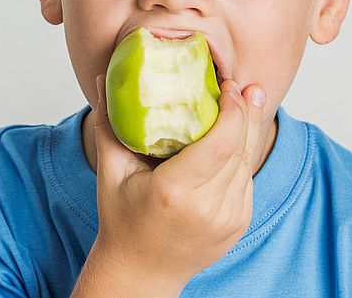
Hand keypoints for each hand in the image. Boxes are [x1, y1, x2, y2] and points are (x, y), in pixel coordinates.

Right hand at [84, 74, 265, 294]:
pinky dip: (244, 153)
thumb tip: (102, 77)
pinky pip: (247, 178)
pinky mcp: (239, 222)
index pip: (220, 142)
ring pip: (249, 161)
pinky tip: (239, 133)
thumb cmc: (122, 222)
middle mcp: (208, 207)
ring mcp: (228, 218)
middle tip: (242, 84)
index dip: (231, 109)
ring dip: (249, 128)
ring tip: (247, 99)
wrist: (142, 274)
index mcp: (176, 192)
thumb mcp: (110, 173)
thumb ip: (109, 124)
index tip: (227, 84)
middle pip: (241, 147)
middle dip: (245, 111)